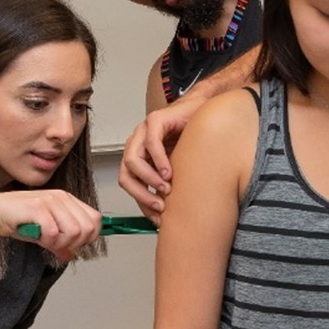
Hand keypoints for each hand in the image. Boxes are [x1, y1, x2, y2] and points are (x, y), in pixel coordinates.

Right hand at [0, 190, 101, 260]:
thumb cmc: (18, 219)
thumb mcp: (45, 232)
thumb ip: (61, 242)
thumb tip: (73, 255)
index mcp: (66, 199)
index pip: (95, 219)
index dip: (89, 237)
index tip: (75, 244)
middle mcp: (61, 197)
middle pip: (87, 228)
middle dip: (74, 243)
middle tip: (57, 244)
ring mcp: (50, 201)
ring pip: (74, 231)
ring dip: (60, 243)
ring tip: (46, 240)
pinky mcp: (37, 208)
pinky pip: (54, 233)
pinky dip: (47, 241)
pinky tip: (38, 236)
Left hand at [118, 94, 204, 224]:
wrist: (202, 111)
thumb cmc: (191, 139)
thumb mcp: (178, 168)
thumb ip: (168, 185)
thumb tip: (167, 215)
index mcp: (139, 158)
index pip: (130, 185)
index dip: (141, 203)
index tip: (158, 218)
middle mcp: (136, 145)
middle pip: (125, 175)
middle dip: (140, 194)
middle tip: (159, 205)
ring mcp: (143, 131)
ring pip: (132, 160)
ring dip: (148, 178)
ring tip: (165, 187)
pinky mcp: (155, 120)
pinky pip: (150, 142)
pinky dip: (158, 159)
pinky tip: (169, 171)